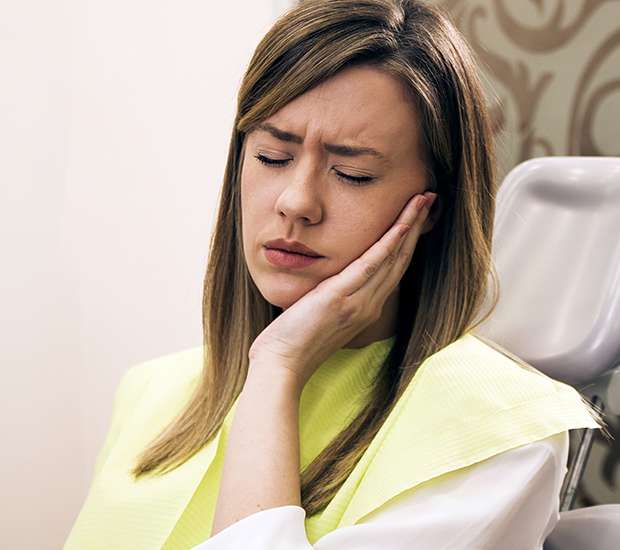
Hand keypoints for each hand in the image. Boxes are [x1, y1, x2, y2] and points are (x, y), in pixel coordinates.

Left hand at [248, 191, 437, 389]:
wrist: (281, 365)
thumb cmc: (294, 342)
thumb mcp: (321, 316)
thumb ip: (335, 298)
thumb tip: (333, 280)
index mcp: (365, 308)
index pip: (392, 268)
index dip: (407, 241)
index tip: (416, 216)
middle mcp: (369, 304)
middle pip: (400, 259)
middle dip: (417, 227)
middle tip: (429, 198)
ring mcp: (358, 302)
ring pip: (392, 257)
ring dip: (410, 226)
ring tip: (423, 199)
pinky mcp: (340, 298)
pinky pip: (371, 265)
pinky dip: (389, 243)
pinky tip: (402, 224)